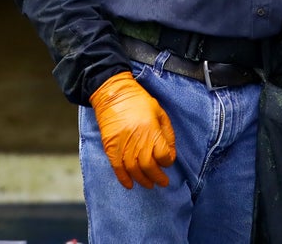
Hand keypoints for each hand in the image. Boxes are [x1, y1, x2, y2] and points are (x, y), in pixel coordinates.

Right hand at [89, 71, 175, 188]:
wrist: (114, 95)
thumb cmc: (139, 102)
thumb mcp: (160, 112)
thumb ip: (167, 133)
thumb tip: (170, 151)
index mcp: (151, 131)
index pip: (163, 154)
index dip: (168, 161)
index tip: (169, 161)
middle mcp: (137, 141)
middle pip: (149, 166)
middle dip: (157, 177)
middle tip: (163, 182)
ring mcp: (122, 146)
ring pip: (134, 170)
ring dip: (142, 180)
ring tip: (149, 185)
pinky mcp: (110, 148)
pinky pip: (117, 168)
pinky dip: (123, 178)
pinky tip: (130, 185)